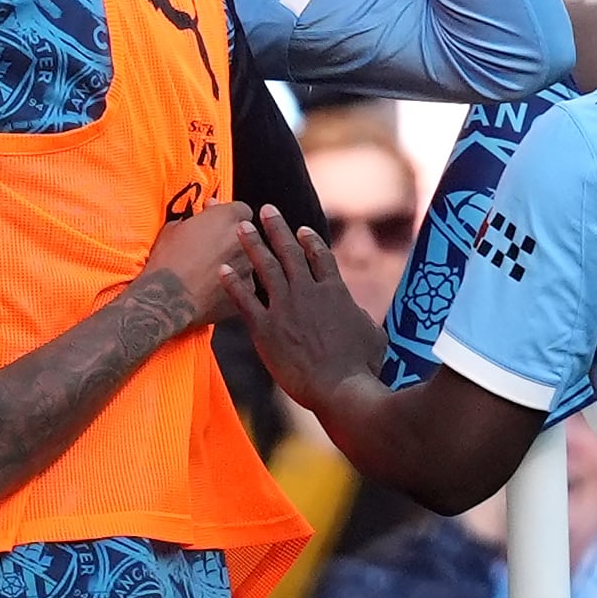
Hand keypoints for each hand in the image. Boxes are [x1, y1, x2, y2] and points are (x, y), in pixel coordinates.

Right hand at [140, 202, 255, 328]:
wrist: (170, 299)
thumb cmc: (168, 263)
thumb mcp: (171, 230)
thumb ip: (191, 219)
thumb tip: (194, 218)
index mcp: (226, 218)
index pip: (240, 209)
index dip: (227, 215)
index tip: (216, 220)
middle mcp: (242, 239)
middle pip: (247, 234)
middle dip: (232, 238)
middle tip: (213, 245)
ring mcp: (247, 266)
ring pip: (247, 259)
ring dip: (234, 261)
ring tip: (211, 269)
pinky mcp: (247, 290)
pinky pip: (244, 283)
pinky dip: (235, 284)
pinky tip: (215, 287)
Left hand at [221, 205, 389, 411]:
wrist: (339, 388)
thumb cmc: (362, 367)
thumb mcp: (373, 335)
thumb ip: (361, 318)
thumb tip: (357, 313)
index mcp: (334, 292)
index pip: (320, 256)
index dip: (310, 241)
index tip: (301, 229)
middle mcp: (307, 292)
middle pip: (289, 252)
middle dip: (276, 228)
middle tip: (265, 209)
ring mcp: (284, 308)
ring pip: (266, 267)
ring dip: (253, 244)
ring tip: (241, 227)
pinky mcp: (265, 328)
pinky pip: (244, 299)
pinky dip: (233, 283)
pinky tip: (222, 269)